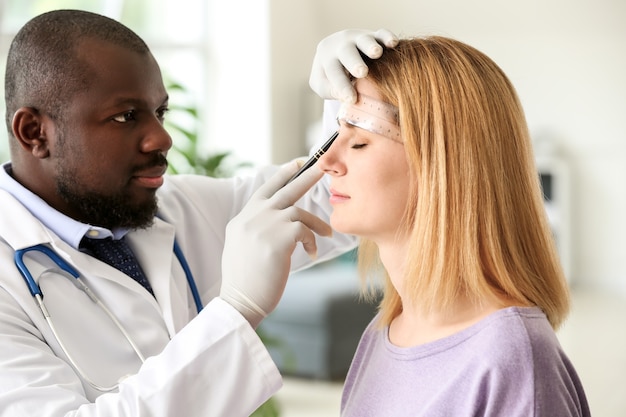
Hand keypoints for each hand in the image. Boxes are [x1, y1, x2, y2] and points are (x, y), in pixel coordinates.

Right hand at [220, 161, 331, 327]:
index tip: (298, 164)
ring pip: (299, 212)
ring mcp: (264, 225)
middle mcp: (252, 217)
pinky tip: (311, 253)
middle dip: (306, 175)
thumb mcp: (244, 247)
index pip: (265, 189)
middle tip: (323, 166)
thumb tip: (281, 221)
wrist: (240, 301)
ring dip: (317, 223)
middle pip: (285, 189)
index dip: (283, 175)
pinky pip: (304, 230)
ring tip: (327, 233)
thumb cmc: (246, 281)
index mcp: (242, 219)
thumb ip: (257, 228)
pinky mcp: (278, 238)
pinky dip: (312, 240)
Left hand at [309, 29, 398, 102]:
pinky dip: (387, 37)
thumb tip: (345, 96)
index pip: (334, 73)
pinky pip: (381, 33)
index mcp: (327, 58)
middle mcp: (341, 45)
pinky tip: (393, 43)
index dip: (343, 86)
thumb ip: (330, 90)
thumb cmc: (329, 74)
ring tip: (376, 53)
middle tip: (361, 72)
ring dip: (370, 46)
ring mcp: (358, 38)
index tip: (351, 99)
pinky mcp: (374, 36)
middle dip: (354, 62)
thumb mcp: (323, 85)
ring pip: (364, 40)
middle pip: (346, 52)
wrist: (335, 50)